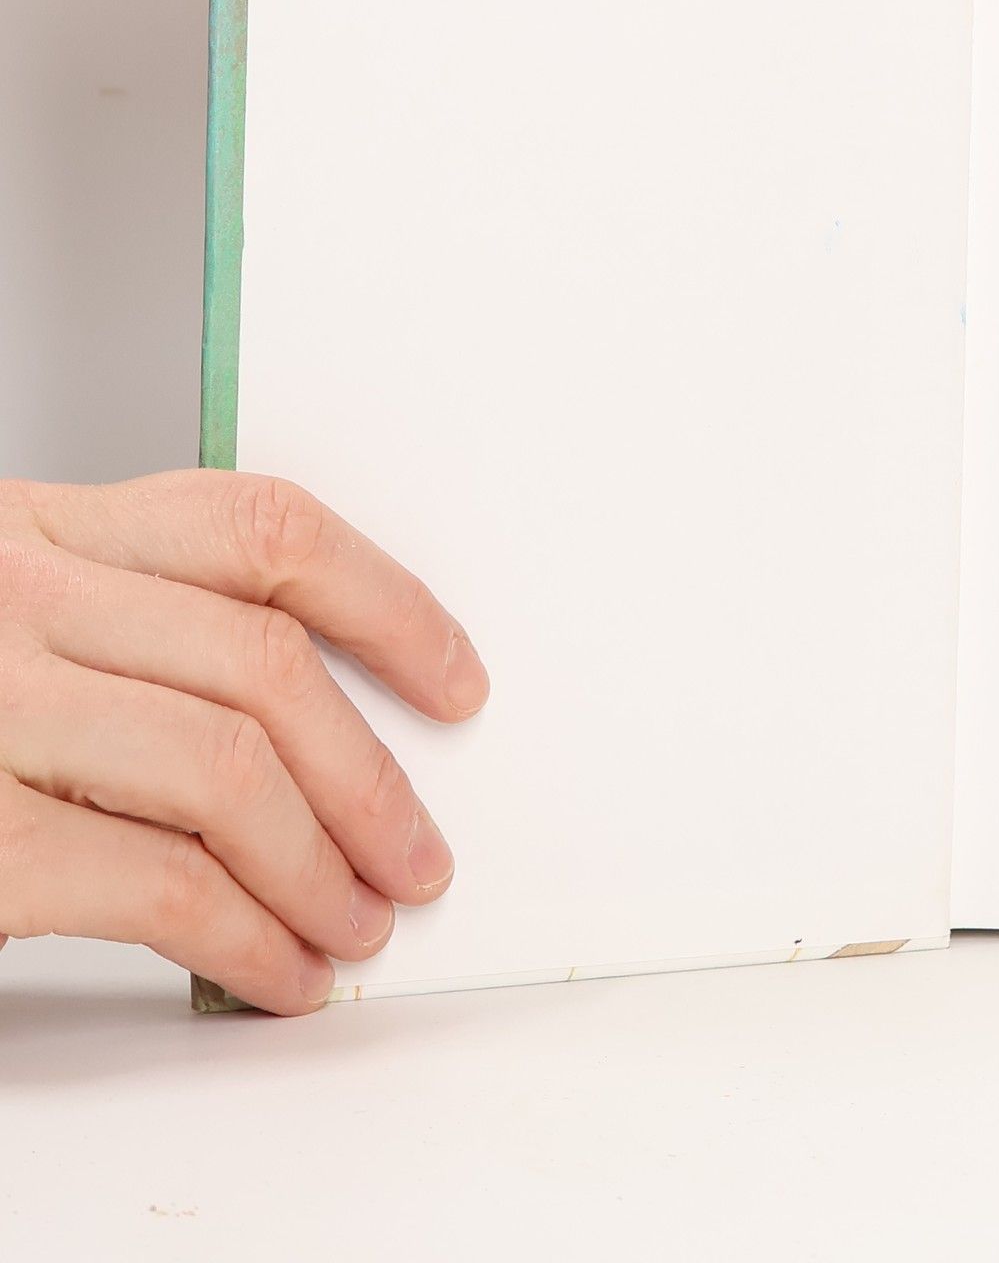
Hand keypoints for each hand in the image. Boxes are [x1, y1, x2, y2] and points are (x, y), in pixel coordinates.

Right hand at [0, 472, 487, 1014]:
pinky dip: (248, 940)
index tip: (454, 676)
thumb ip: (124, 621)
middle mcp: (14, 598)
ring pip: (231, 773)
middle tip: (418, 851)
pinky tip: (277, 971)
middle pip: (268, 666)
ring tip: (359, 924)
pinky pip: (158, 888)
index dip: (389, 603)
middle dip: (373, 776)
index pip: (263, 528)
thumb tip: (309, 715)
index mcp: (35, 529)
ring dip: (326, 868)